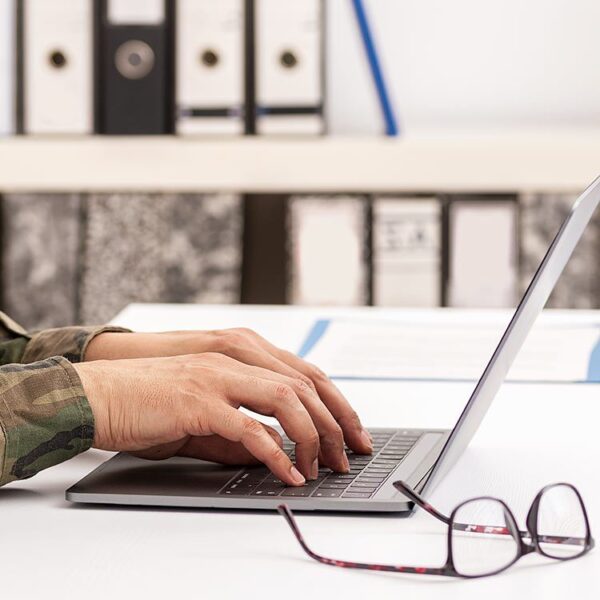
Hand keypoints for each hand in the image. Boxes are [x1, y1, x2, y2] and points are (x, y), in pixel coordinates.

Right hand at [85, 328, 372, 468]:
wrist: (96, 395)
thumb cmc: (146, 403)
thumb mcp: (202, 416)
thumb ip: (237, 430)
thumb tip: (270, 452)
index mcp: (238, 356)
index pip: (303, 374)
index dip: (334, 403)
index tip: (350, 433)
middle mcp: (234, 359)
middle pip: (305, 385)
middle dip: (335, 422)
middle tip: (347, 456)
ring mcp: (218, 376)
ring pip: (286, 399)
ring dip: (311, 436)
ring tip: (320, 467)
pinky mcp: (199, 400)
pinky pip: (250, 428)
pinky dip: (275, 453)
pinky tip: (287, 474)